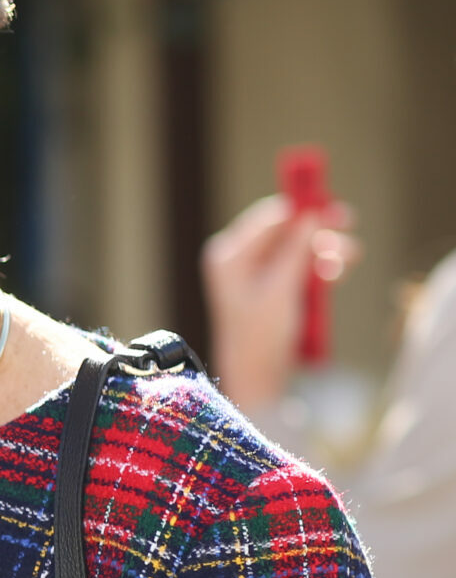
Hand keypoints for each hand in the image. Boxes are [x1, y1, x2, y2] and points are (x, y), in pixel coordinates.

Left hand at [201, 194, 360, 413]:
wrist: (258, 374)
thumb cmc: (261, 333)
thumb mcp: (281, 288)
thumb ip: (296, 251)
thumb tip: (310, 215)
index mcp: (230, 255)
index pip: (269, 218)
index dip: (300, 207)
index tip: (329, 203)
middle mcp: (239, 259)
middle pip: (285, 230)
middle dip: (317, 230)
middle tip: (347, 223)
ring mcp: (255, 273)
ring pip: (297, 249)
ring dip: (324, 250)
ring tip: (347, 259)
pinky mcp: (273, 287)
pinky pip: (299, 267)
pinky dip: (319, 268)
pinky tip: (335, 274)